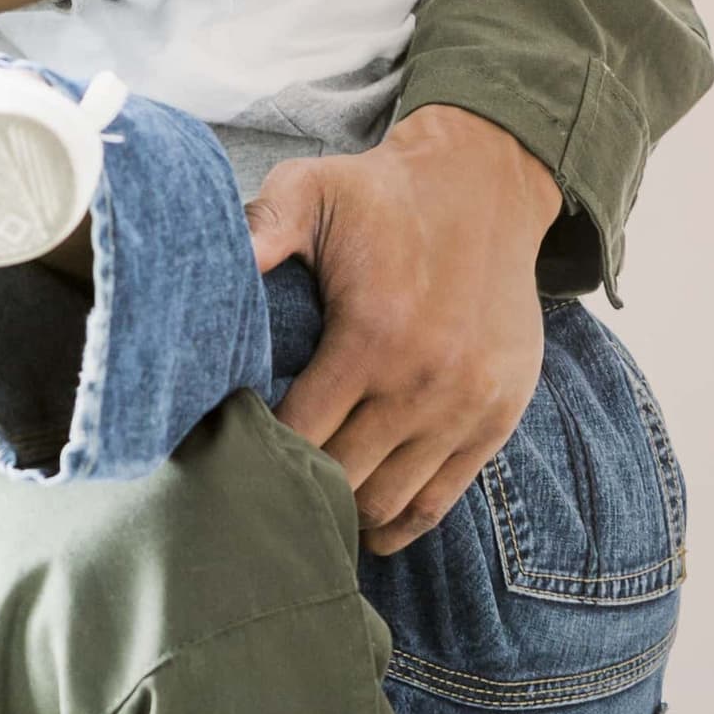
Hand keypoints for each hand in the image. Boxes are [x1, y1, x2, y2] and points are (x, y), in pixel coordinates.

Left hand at [248, 104, 561, 554]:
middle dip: (295, 486)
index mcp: (370, 335)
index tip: (230, 450)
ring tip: (304, 507)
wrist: (483, 187)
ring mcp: (465, 407)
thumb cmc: (379, 195)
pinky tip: (366, 526)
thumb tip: (216, 262)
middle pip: (342, 475)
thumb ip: (261, 227)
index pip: (300, 430)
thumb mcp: (309, 189)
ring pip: (390, 500)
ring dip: (345, 512)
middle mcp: (423, 382)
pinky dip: (402, 521)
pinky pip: (443, 497)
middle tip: (257, 488)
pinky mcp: (497, 418)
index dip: (258, 450)